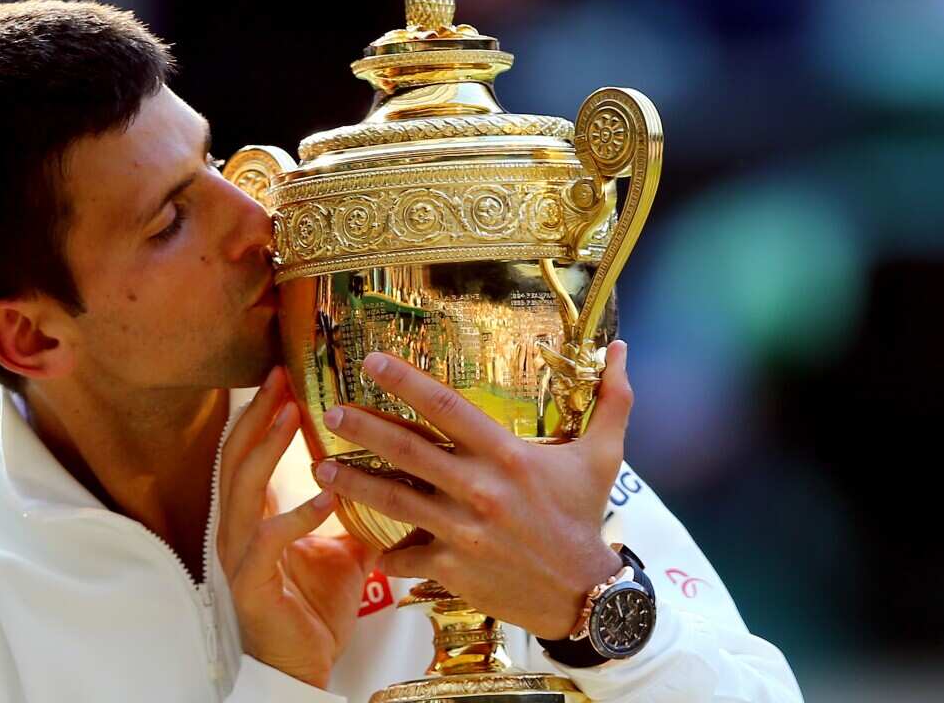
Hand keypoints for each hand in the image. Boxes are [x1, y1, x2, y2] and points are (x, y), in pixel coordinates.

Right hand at [217, 366, 378, 688]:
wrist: (303, 668)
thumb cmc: (315, 610)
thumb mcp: (342, 550)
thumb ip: (354, 512)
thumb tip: (394, 478)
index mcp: (253, 517)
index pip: (246, 452)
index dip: (261, 413)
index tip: (285, 376)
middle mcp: (238, 529)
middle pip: (235, 457)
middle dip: (258, 414)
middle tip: (282, 378)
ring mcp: (240, 555)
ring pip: (244, 488)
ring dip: (268, 448)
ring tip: (291, 415)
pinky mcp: (253, 583)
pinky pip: (271, 540)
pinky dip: (298, 513)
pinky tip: (327, 493)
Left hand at [314, 340, 633, 639]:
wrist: (584, 595)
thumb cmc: (585, 518)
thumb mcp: (604, 456)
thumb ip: (612, 400)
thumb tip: (623, 348)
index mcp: (507, 456)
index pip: (447, 407)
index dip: (406, 381)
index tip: (371, 361)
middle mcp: (479, 489)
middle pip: (407, 450)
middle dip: (363, 428)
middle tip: (329, 412)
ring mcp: (462, 531)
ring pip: (394, 502)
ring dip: (353, 483)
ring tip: (320, 470)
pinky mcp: (452, 568)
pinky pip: (406, 557)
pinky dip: (386, 553)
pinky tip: (368, 545)